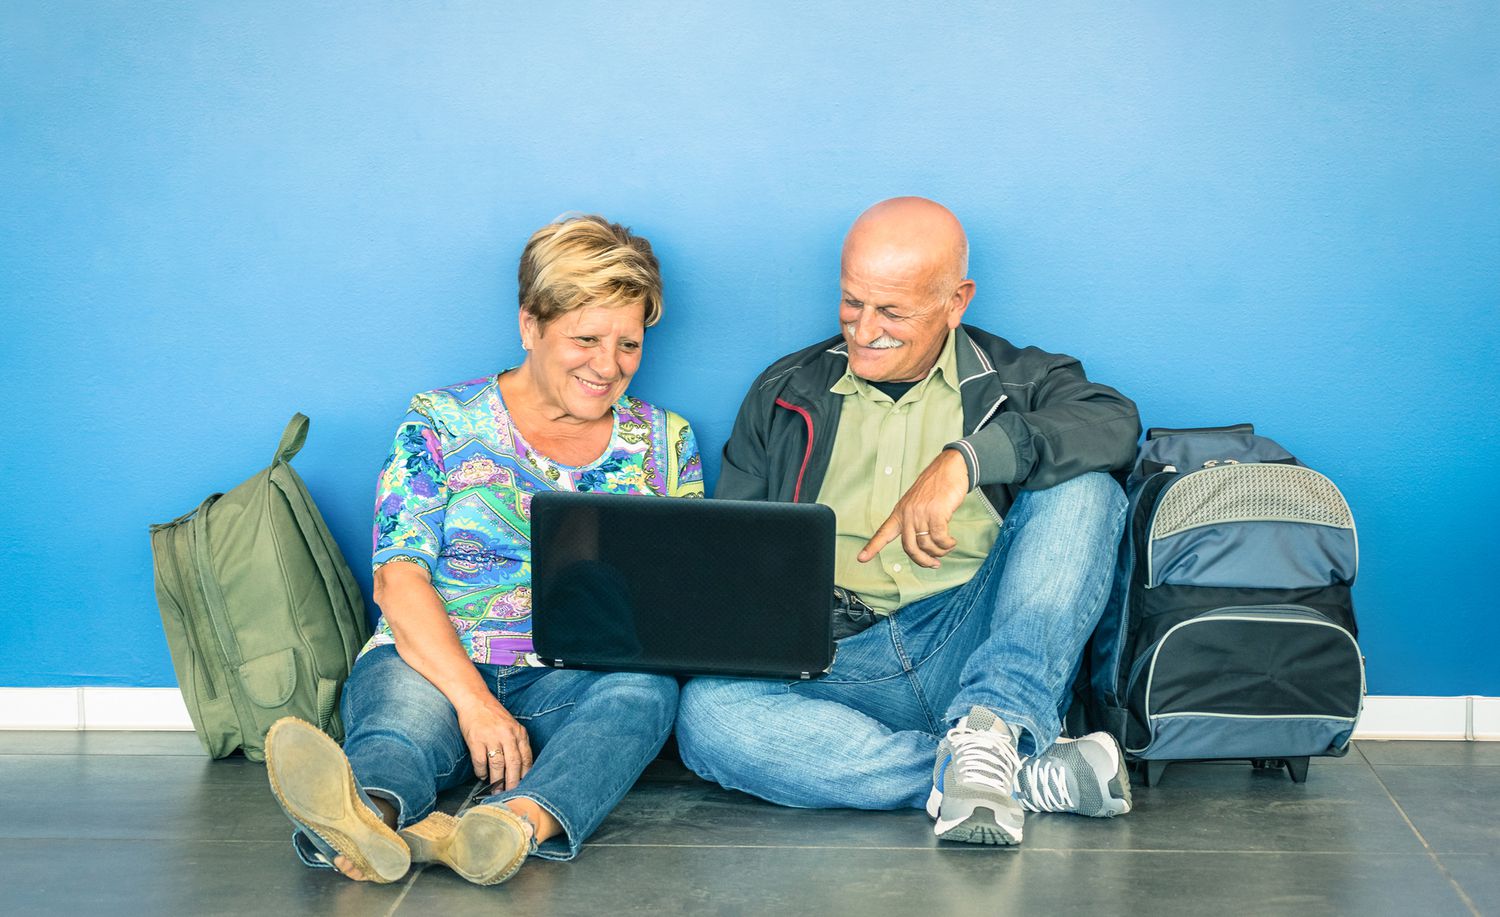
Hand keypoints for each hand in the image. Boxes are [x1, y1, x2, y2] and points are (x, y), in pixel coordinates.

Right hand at [457, 698, 533, 790]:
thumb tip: (520, 769)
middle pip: (514, 764)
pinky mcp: (476, 740)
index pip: (527, 758)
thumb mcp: (511, 726)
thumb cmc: (493, 715)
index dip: (525, 775)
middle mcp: (507, 735)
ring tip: (496, 790)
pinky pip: (480, 762)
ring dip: (497, 781)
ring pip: (497, 766)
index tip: (524, 787)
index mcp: (519, 732)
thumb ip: (517, 743)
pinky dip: (481, 772)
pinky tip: (482, 775)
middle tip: (510, 794)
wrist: (475, 700)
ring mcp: (491, 737)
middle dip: (513, 782)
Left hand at [858, 449, 969, 568]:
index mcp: (900, 512)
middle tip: (933, 564)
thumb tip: (924, 545)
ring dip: (939, 552)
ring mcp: (921, 513)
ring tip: (946, 547)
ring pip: (926, 545)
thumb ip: (915, 521)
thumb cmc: (936, 486)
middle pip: (909, 547)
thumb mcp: (917, 503)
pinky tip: (951, 542)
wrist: (949, 468)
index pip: (883, 532)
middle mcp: (908, 514)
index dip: (872, 547)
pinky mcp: (936, 513)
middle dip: (922, 561)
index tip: (861, 559)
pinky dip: (947, 544)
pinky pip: (940, 538)